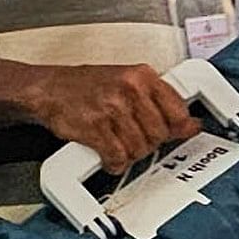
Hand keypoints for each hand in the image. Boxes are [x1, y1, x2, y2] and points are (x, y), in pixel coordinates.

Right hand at [28, 63, 200, 172]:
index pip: (179, 110)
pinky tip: (108, 155)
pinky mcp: (95, 128)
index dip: (179, 128)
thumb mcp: (128, 83)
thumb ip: (159, 103)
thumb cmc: (86, 86)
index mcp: (142, 76)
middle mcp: (130, 89)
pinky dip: (114, 162)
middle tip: (134, 138)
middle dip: (148, 142)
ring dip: (129, 153)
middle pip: (160, 134)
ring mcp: (112, 108)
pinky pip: (118, 157)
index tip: (177, 133)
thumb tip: (190, 126)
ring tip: (118, 143)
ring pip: (140, 148)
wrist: (48, 89)